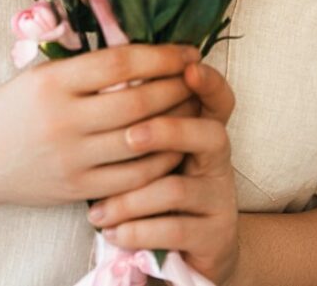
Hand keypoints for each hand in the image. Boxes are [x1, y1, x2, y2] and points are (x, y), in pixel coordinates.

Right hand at [0, 44, 203, 211]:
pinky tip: (174, 146)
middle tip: (200, 79)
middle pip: (138, 101)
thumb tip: (143, 47)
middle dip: (177, 88)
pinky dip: (160, 161)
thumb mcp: (39, 74)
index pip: (120, 62)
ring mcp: (71, 159)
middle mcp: (62, 120)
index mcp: (52, 82)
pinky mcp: (77, 189)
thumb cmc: (12, 108)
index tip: (187, 51)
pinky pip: (133, 178)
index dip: (161, 56)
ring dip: (177, 124)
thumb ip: (84, 64)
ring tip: (195, 109)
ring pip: (141, 141)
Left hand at [87, 61, 242, 284]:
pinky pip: (173, 230)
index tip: (190, 67)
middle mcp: (218, 163)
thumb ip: (138, 120)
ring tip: (97, 211)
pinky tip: (112, 232)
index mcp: (204, 132)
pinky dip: (138, 231)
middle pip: (208, 135)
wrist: (189, 249)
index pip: (219, 99)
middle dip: (167, 131)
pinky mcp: (214, 236)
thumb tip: (102, 84)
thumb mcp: (152, 152)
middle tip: (129, 136)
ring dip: (132, 199)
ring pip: (177, 189)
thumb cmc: (156, 188)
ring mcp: (219, 199)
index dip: (210, 83)